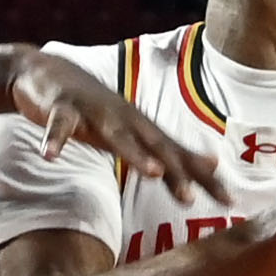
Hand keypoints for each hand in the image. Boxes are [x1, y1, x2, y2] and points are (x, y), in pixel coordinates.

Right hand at [8, 46, 228, 206]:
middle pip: (155, 148)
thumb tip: (213, 163)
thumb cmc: (96, 109)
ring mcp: (94, 112)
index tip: (229, 202)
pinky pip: (59, 125)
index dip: (204, 178)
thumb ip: (169, 150)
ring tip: (152, 173)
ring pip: (117, 135)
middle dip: (175, 172)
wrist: (46, 72)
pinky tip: (50, 156)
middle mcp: (125, 119)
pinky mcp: (62, 107)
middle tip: (191, 199)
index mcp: (142, 129)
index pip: (179, 156)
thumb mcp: (135, 131)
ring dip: (134, 153)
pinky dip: (55, 140)